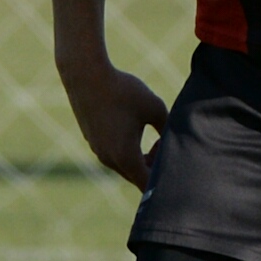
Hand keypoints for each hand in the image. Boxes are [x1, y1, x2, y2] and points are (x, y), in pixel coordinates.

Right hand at [61, 59, 171, 189]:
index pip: (149, 185)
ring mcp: (98, 152)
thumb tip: (173, 142)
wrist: (86, 75)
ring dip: (141, 159)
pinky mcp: (92, 141)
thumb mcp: (155, 108)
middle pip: (138, 177)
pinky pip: (114, 156)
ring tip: (152, 138)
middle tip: (162, 143)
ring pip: (126, 167)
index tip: (174, 159)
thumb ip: (168, 129)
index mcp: (126, 157)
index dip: (165, 177)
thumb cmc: (123, 90)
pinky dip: (127, 150)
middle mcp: (109, 160)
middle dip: (154, 166)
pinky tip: (133, 129)